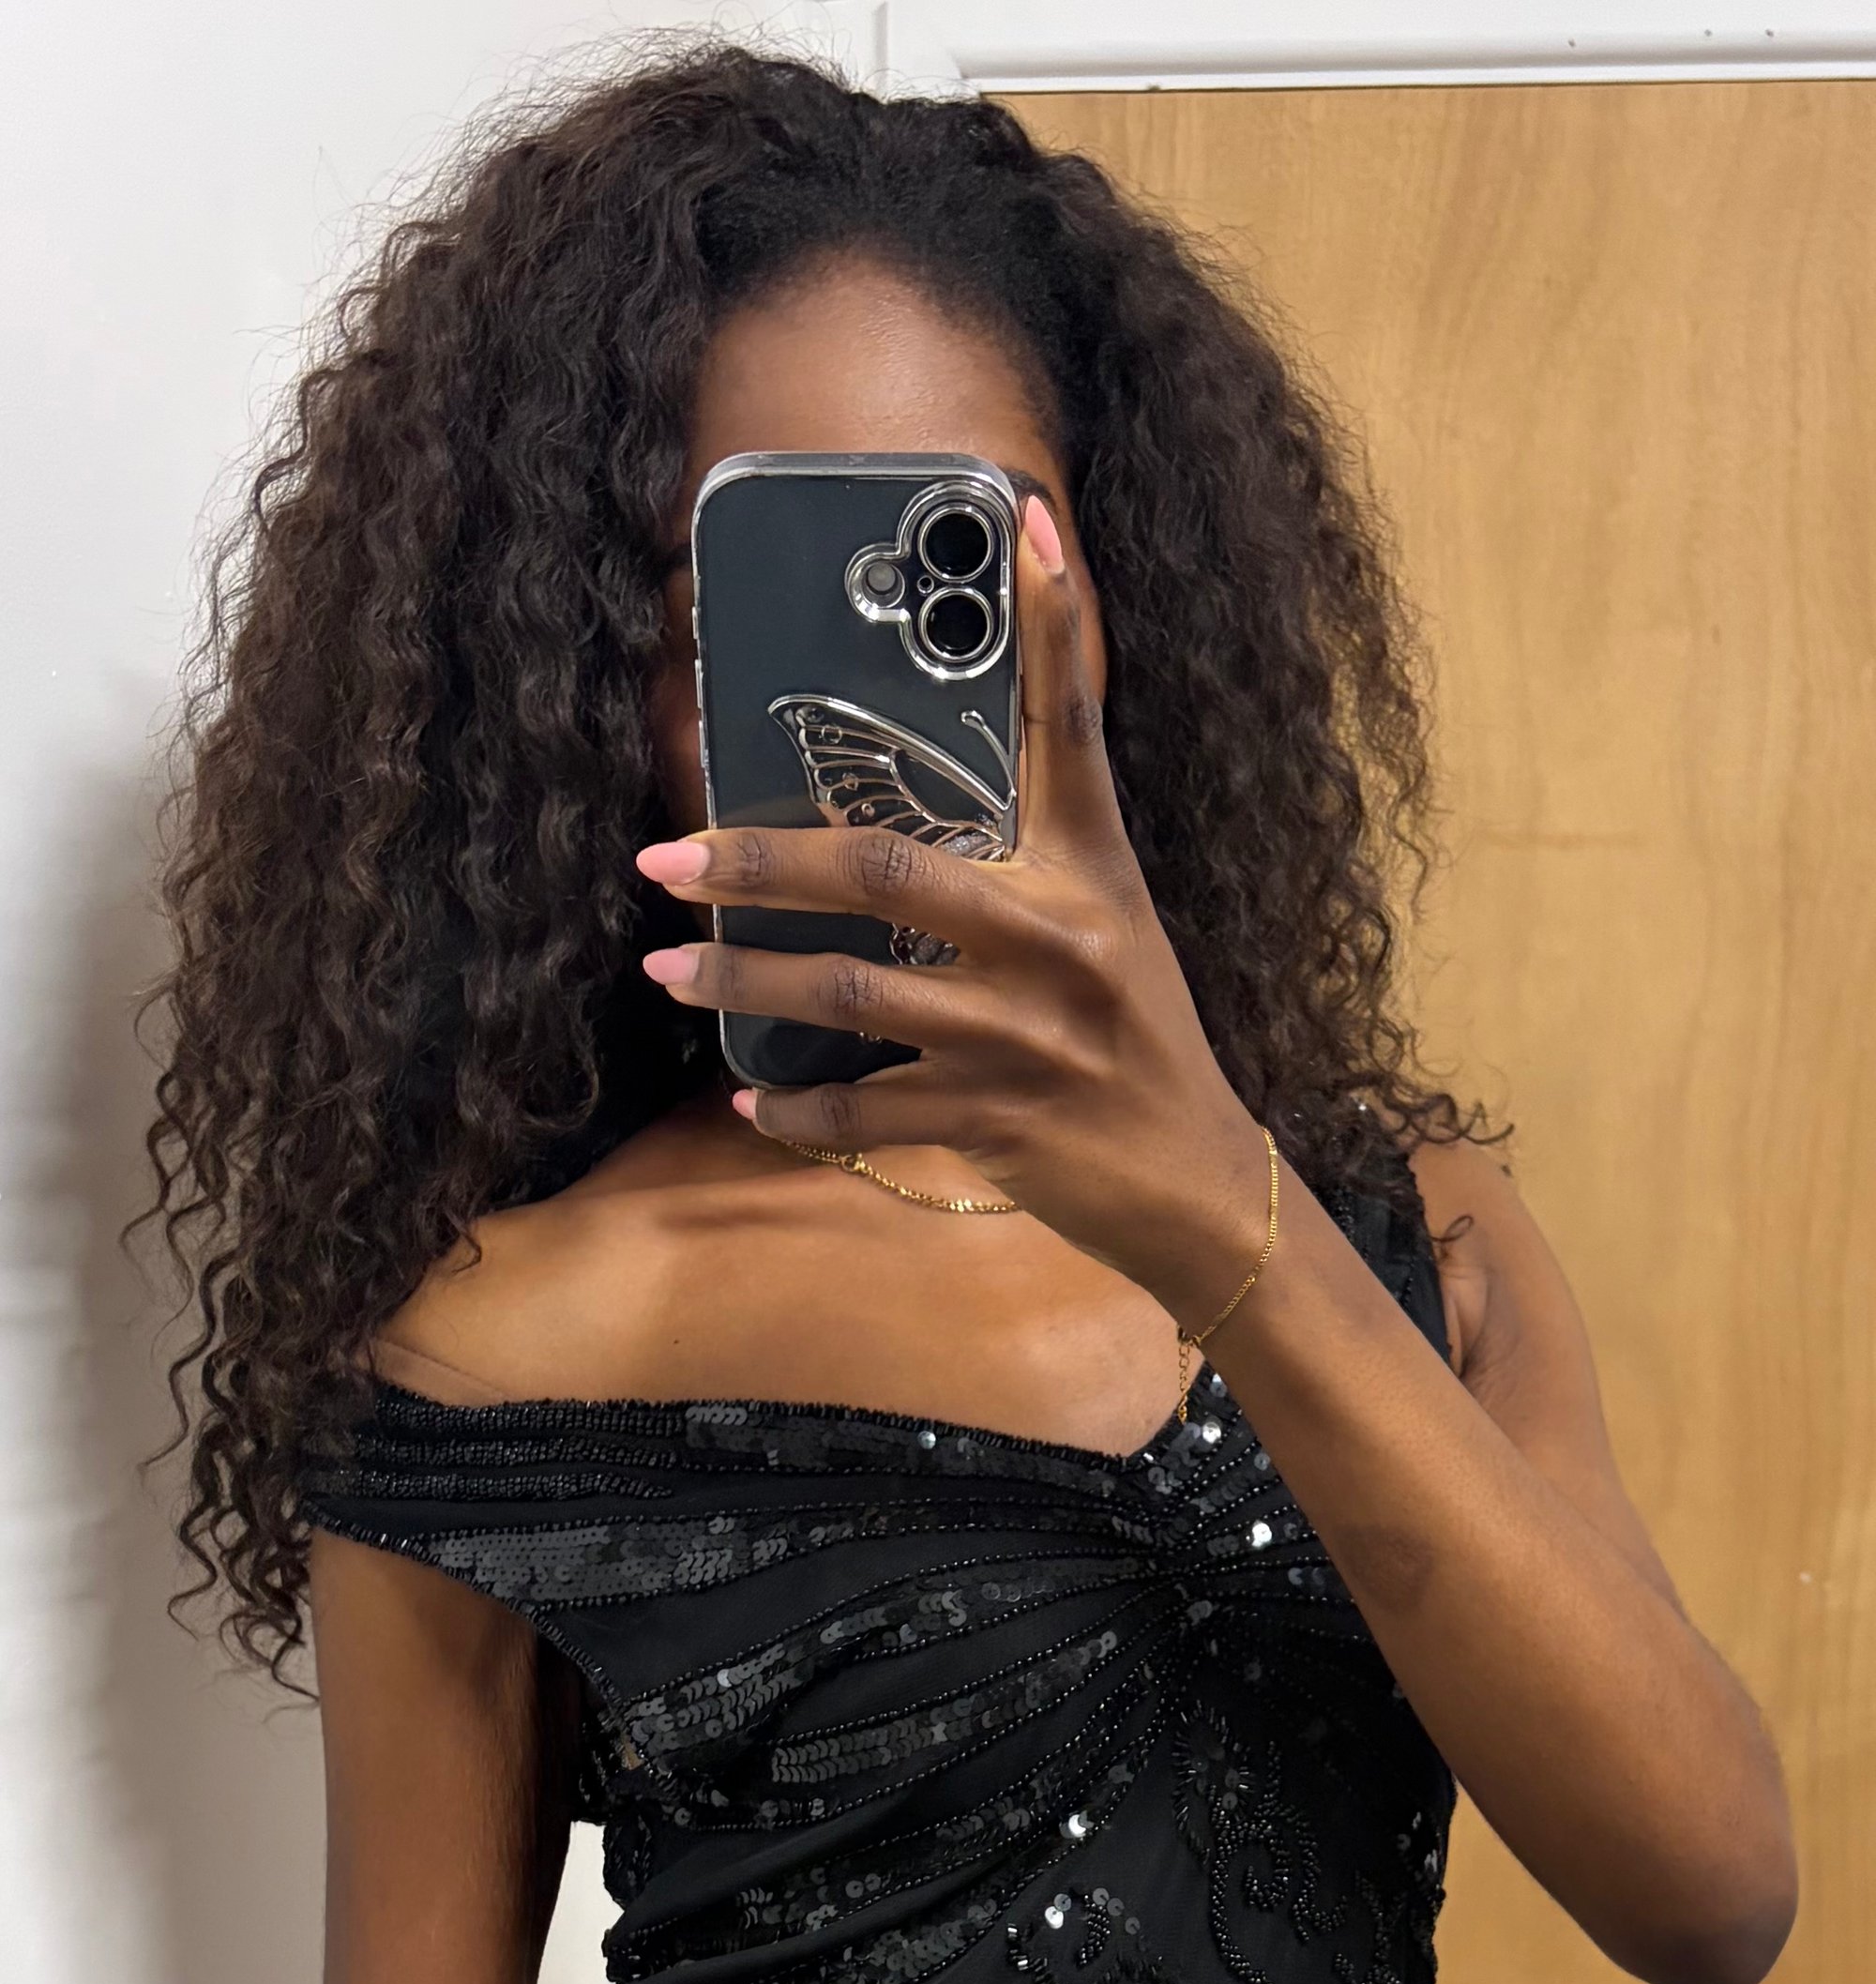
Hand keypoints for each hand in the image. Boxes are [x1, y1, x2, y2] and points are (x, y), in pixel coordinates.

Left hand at [637, 498, 1270, 1320]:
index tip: (1022, 519)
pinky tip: (748, 1100)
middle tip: (667, 858)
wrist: (1191, 1180)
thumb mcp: (1111, 925)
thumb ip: (1041, 853)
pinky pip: (863, 1110)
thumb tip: (939, 801)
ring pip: (849, 993)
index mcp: (1090, 871)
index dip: (1055, 623)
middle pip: (882, 870)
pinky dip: (796, 1111)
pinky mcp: (994, 1117)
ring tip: (670, 970)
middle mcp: (1056, 940)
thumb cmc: (1138, 1043)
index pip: (1069, 727)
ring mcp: (1020, 1035)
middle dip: (757, 863)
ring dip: (743, 983)